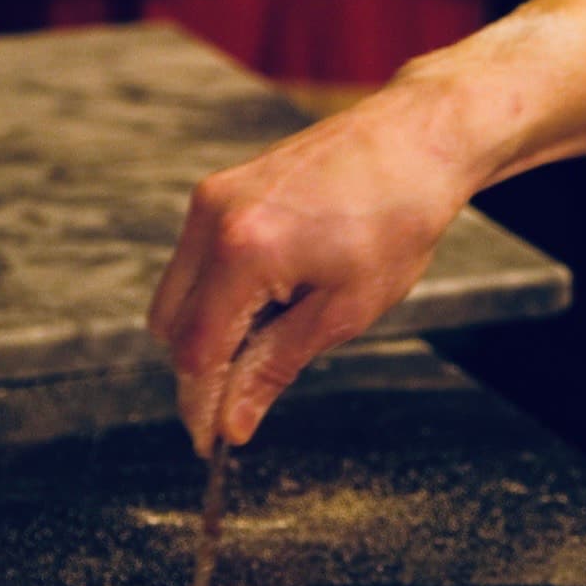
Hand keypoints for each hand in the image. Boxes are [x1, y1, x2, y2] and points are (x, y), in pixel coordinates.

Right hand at [149, 87, 469, 454]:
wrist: (415, 140)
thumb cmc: (395, 222)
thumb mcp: (343, 312)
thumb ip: (275, 367)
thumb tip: (234, 423)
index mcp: (244, 251)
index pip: (196, 351)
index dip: (200, 404)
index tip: (213, 444)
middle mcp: (213, 218)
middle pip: (169, 326)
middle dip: (198, 370)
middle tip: (241, 401)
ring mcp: (211, 198)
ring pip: (176, 294)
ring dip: (207, 332)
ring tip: (272, 340)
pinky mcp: (219, 189)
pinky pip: (196, 261)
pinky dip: (218, 296)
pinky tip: (271, 302)